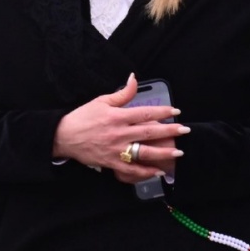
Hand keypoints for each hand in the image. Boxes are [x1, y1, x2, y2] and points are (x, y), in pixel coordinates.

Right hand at [52, 74, 188, 181]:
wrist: (64, 136)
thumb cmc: (82, 117)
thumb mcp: (101, 101)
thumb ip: (122, 94)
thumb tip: (134, 79)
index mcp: (117, 116)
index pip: (145, 113)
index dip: (162, 112)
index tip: (175, 112)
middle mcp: (119, 133)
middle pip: (149, 132)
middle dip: (169, 131)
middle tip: (185, 130)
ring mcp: (116, 149)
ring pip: (143, 152)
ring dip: (162, 152)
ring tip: (178, 152)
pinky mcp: (111, 162)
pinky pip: (131, 169)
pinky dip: (145, 171)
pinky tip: (157, 171)